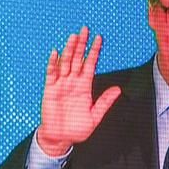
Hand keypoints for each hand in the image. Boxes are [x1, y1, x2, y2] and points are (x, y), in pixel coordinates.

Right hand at [34, 27, 121, 153]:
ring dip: (69, 50)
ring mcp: (61, 84)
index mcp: (85, 86)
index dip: (94, 51)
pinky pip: (51, 74)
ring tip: (73, 37)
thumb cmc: (77, 128)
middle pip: (78, 59)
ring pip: (66, 63)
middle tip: (85, 30)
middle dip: (82, 44)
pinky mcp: (50, 89)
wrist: (60, 138)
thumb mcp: (95, 116)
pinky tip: (56, 53)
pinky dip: (53, 63)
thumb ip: (105, 102)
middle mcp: (73, 82)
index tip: (99, 39)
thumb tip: (118, 90)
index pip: (90, 64)